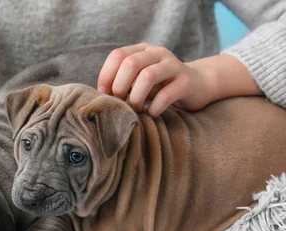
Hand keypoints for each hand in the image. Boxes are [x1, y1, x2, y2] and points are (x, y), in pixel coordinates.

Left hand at [97, 43, 215, 116]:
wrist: (197, 85)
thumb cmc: (160, 86)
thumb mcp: (138, 80)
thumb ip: (122, 83)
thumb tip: (99, 97)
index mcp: (142, 50)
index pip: (117, 55)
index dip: (107, 76)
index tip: (105, 94)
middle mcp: (157, 53)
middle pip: (130, 63)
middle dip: (120, 86)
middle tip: (121, 102)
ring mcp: (173, 65)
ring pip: (148, 75)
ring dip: (136, 97)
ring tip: (136, 109)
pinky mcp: (187, 81)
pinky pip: (168, 93)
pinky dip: (155, 107)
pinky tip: (152, 114)